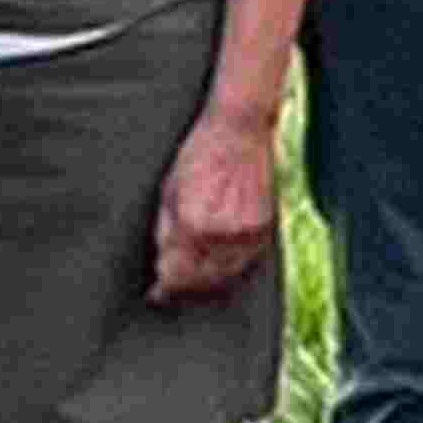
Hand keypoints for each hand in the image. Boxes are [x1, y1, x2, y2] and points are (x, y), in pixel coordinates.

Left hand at [148, 109, 278, 305]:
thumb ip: (165, 231)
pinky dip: (232, 270)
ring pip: (226, 277)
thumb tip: (162, 264)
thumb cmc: (200, 153)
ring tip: (194, 283)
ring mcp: (248, 233)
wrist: (240, 129)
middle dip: (184, 289)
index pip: (177, 275)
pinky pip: (247, 263)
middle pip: (202, 282)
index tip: (156, 294)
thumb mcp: (169, 190)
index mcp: (194, 224)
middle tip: (172, 290)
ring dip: (208, 284)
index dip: (164, 289)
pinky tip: (219, 268)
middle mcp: (223, 234)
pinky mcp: (265, 228)